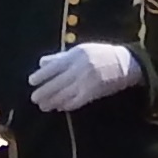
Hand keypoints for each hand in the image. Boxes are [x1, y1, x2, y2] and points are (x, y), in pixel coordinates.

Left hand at [27, 39, 141, 112]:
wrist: (125, 63)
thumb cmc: (100, 54)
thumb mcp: (80, 50)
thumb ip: (60, 57)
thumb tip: (41, 63)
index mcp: (76, 55)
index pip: (54, 66)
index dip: (42, 75)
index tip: (31, 81)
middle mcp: (80, 68)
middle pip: (58, 82)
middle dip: (44, 91)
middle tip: (34, 98)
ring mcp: (87, 81)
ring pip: (65, 94)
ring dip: (53, 101)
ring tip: (43, 106)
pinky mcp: (94, 93)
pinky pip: (77, 101)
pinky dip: (67, 105)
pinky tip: (60, 107)